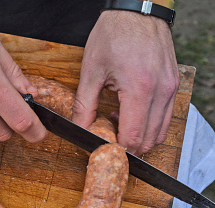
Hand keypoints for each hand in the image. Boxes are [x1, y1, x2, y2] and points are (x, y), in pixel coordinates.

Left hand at [72, 10, 178, 155]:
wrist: (135, 11)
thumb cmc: (113, 35)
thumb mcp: (91, 71)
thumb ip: (84, 105)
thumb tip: (79, 128)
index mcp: (139, 89)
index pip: (132, 137)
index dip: (116, 148)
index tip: (102, 146)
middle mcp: (161, 91)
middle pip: (148, 140)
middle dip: (127, 145)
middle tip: (108, 135)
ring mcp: (171, 88)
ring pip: (160, 131)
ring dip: (139, 135)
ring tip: (118, 120)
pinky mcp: (174, 85)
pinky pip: (165, 116)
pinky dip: (149, 123)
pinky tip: (130, 111)